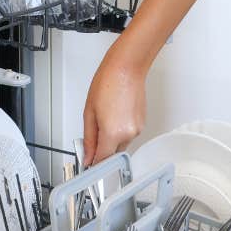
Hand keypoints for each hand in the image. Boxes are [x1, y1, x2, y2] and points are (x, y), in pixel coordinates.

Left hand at [83, 42, 146, 164]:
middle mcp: (128, 134)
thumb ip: (89, 138)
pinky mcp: (142, 123)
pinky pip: (129, 134)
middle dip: (102, 148)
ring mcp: (138, 129)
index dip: (93, 162)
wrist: (126, 68)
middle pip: (112, 153)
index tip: (88, 163)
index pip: (102, 161)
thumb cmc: (108, 82)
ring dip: (112, 137)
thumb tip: (88, 155)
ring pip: (121, 144)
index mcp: (112, 133)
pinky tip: (116, 113)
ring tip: (107, 115)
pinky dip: (121, 129)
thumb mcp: (89, 112)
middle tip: (94, 130)